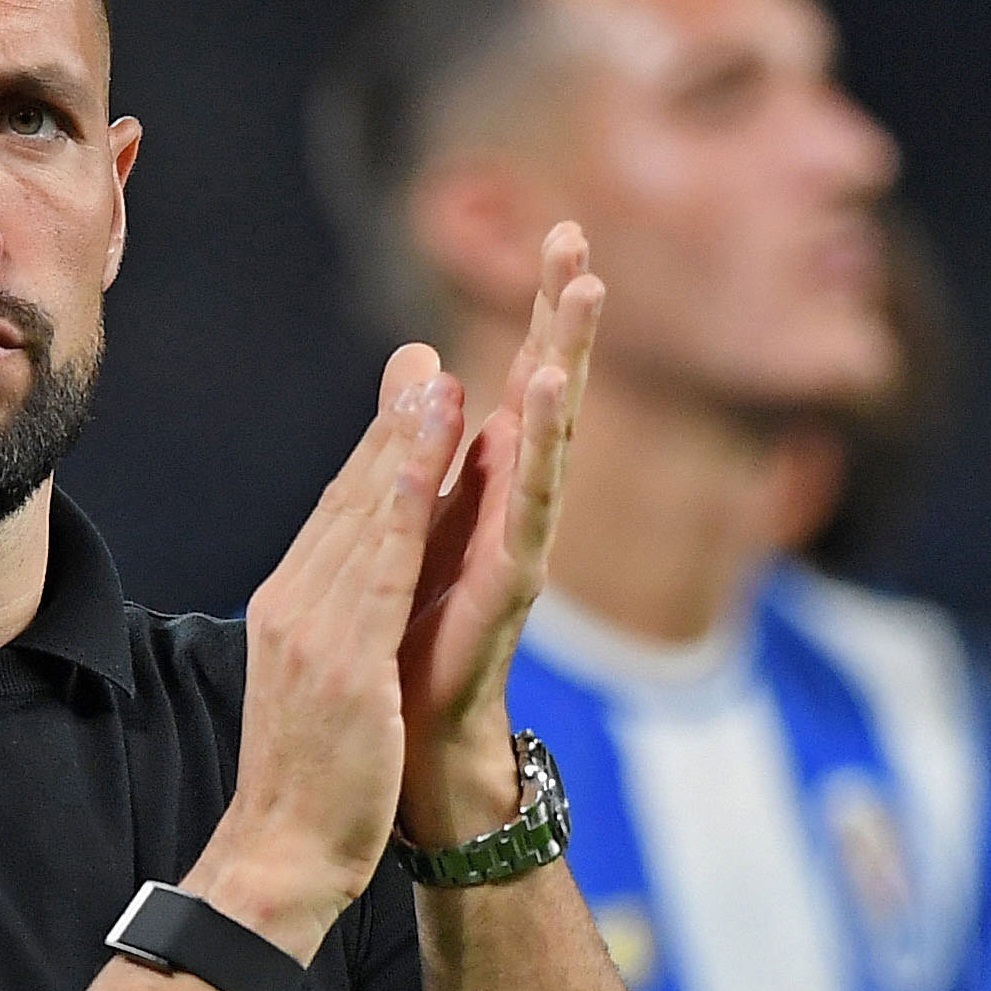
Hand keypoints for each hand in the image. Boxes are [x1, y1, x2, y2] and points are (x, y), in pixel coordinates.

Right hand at [195, 353, 470, 956]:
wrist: (275, 860)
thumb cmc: (307, 786)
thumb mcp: (317, 690)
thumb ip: (330, 631)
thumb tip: (340, 599)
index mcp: (289, 612)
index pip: (339, 520)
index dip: (377, 455)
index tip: (412, 400)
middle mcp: (293, 607)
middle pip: (348, 504)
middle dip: (391, 429)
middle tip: (428, 360)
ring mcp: (312, 631)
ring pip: (363, 521)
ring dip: (403, 445)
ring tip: (440, 384)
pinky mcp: (340, 661)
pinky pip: (379, 568)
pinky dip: (405, 508)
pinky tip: (434, 469)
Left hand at [396, 223, 602, 845]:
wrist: (412, 759)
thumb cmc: (413, 651)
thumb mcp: (409, 529)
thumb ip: (422, 448)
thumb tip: (425, 360)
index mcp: (485, 491)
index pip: (519, 385)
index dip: (540, 313)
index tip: (561, 231)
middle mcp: (512, 514)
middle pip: (546, 399)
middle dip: (562, 321)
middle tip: (581, 240)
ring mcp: (515, 554)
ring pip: (548, 447)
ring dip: (562, 369)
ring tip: (580, 299)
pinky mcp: (504, 599)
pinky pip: (523, 520)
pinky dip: (532, 461)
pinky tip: (539, 405)